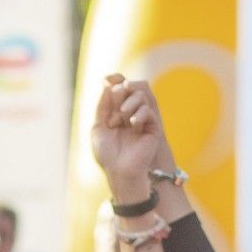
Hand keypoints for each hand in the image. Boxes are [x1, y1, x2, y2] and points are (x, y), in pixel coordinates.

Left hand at [92, 73, 162, 192]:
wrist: (119, 171)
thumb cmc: (107, 154)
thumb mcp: (98, 127)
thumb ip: (102, 107)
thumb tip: (108, 86)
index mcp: (116, 115)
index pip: (118, 90)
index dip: (114, 82)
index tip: (105, 80)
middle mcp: (130, 115)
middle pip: (130, 88)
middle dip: (120, 92)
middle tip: (113, 101)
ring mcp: (142, 121)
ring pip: (140, 96)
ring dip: (128, 103)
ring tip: (120, 119)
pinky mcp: (153, 128)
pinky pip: (148, 110)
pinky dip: (139, 113)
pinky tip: (132, 124)